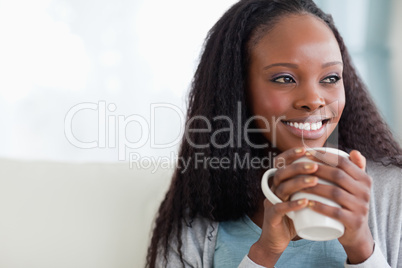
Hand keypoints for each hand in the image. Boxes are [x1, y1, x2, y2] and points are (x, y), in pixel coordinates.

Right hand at [249, 147, 318, 265]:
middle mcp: (273, 190)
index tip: (306, 149)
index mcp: (279, 183)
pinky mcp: (272, 217)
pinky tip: (304, 202)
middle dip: (298, 167)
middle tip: (315, 165)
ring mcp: (271, 203)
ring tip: (314, 180)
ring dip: (298, 183)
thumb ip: (312, 187)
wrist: (277, 241)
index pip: (281, 163)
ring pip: (281, 188)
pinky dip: (292, 204)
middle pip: (281, 173)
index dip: (291, 154)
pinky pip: (280, 208)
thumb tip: (334, 171)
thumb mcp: (302, 199)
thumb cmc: (294, 218)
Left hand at [302, 150, 373, 263]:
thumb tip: (353, 151)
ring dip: (314, 187)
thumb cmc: (349, 204)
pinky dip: (320, 207)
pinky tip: (307, 203)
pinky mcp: (354, 222)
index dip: (325, 156)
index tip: (307, 153)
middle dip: (316, 169)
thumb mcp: (355, 186)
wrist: (356, 233)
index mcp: (365, 180)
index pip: (343, 162)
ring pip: (335, 193)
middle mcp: (365, 192)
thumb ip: (355, 168)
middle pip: (338, 176)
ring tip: (298, 185)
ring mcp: (361, 207)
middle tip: (299, 168)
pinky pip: (335, 212)